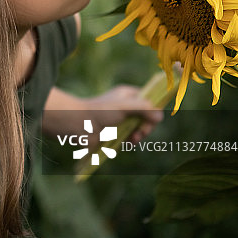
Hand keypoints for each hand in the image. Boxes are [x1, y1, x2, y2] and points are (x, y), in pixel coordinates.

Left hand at [42, 86, 162, 147]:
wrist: (78, 125)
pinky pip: (130, 136)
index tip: (152, 118)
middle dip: (147, 125)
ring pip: (140, 127)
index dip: (153, 109)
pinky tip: (128, 142)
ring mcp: (120, 119)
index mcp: (127, 95)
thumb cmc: (99, 112)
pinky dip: (132, 140)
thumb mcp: (124, 107)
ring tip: (133, 139)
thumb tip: (160, 116)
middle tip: (141, 132)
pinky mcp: (115, 132)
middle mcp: (125, 106)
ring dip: (140, 134)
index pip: (149, 99)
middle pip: (147, 116)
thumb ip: (144, 109)